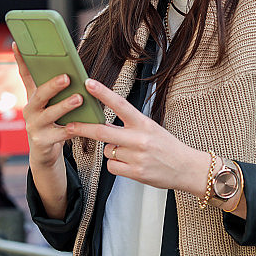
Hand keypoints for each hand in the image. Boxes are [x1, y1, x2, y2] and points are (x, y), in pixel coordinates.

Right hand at [14, 42, 80, 168]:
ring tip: (78, 98)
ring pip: (49, 114)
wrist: (43, 152)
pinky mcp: (42, 141)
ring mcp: (34, 126)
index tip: (18, 43)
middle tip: (67, 77)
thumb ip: (55, 88)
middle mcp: (30, 110)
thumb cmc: (52, 122)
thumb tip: (69, 69)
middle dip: (52, 85)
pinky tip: (79, 125)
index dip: (21, 59)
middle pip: (39, 95)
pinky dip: (70, 129)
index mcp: (33, 97)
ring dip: (64, 106)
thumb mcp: (50, 104)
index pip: (25, 75)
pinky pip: (59, 134)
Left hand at [66, 78, 209, 196]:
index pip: (120, 104)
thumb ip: (129, 124)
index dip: (103, 93)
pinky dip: (116, 165)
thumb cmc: (167, 146)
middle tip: (69, 125)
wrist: (186, 168)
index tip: (88, 83)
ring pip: (108, 151)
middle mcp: (139, 139)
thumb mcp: (151, 128)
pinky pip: (112, 166)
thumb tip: (103, 124)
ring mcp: (137, 156)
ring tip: (131, 153)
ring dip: (112, 151)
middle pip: (103, 131)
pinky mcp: (136, 172)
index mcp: (144, 123)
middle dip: (83, 128)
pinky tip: (130, 164)